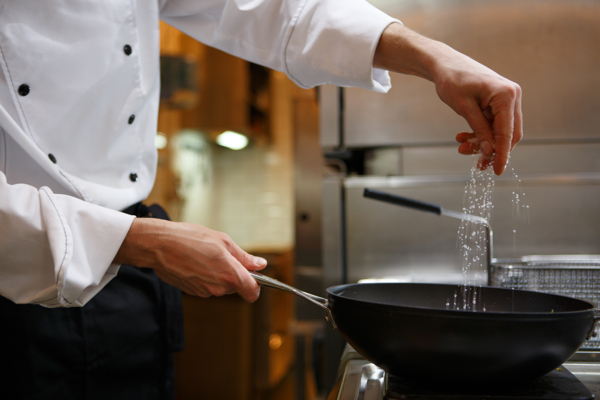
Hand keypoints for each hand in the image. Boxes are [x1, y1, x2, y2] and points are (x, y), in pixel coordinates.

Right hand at [114, 218, 266, 301]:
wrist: (159, 245)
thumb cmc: (190, 239)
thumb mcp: (223, 241)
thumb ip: (244, 257)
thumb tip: (260, 264)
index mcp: (230, 275)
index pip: (252, 291)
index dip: (257, 285)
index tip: (256, 277)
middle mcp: (218, 288)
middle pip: (236, 286)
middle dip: (234, 274)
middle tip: (222, 255)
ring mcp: (204, 292)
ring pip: (221, 286)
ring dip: (218, 274)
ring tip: (205, 256)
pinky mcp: (192, 292)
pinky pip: (207, 286)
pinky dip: (205, 276)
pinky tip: (195, 262)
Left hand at [374, 23, 521, 174]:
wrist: (444, 63)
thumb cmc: (452, 80)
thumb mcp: (464, 108)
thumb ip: (479, 130)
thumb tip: (488, 151)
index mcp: (506, 95)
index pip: (507, 133)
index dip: (502, 154)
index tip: (497, 171)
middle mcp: (512, 96)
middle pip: (509, 134)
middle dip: (492, 150)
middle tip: (476, 164)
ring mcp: (507, 98)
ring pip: (500, 130)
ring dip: (483, 142)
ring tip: (462, 147)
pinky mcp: (498, 101)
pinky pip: (494, 123)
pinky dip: (481, 133)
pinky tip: (464, 138)